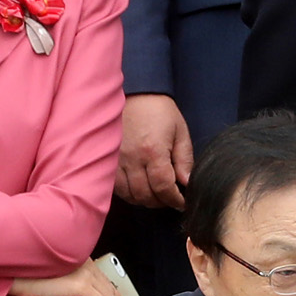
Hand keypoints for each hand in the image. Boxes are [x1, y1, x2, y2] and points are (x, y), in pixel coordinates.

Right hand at [11, 254, 126, 295]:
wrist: (16, 273)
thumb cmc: (29, 276)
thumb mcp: (55, 277)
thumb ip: (70, 282)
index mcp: (82, 260)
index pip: (105, 279)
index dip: (114, 294)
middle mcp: (87, 264)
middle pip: (110, 288)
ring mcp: (85, 274)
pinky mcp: (80, 286)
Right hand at [117, 93, 193, 209]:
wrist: (134, 93)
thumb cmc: (159, 110)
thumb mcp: (180, 131)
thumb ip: (184, 159)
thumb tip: (187, 183)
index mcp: (153, 151)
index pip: (163, 187)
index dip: (174, 200)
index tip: (182, 202)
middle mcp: (132, 159)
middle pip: (145, 196)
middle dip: (161, 202)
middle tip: (170, 198)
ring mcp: (117, 161)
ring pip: (130, 195)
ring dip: (145, 200)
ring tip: (156, 194)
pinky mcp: (108, 161)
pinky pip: (116, 188)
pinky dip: (129, 194)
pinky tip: (139, 187)